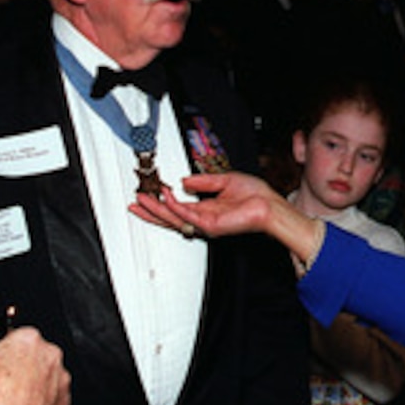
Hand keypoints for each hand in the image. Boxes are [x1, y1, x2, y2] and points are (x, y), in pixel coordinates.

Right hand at [0, 327, 70, 404]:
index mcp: (28, 338)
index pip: (19, 338)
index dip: (7, 353)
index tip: (1, 363)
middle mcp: (50, 354)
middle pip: (37, 357)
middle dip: (25, 367)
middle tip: (8, 383)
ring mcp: (61, 378)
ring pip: (49, 378)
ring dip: (37, 386)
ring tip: (17, 400)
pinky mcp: (65, 401)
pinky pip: (54, 399)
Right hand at [130, 172, 323, 261]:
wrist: (268, 205)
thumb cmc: (254, 195)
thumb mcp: (224, 180)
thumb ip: (202, 181)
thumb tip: (184, 180)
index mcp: (205, 209)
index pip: (177, 209)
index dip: (159, 205)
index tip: (146, 197)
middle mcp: (203, 218)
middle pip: (170, 217)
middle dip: (151, 211)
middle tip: (135, 203)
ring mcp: (205, 224)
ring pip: (174, 218)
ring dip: (157, 208)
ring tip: (144, 199)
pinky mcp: (210, 224)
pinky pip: (187, 215)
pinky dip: (175, 206)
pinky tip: (166, 197)